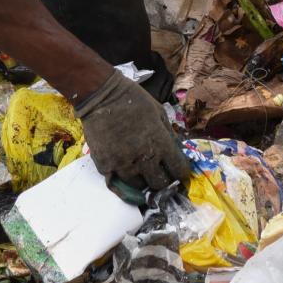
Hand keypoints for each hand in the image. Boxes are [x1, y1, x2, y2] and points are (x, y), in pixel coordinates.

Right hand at [75, 69, 190, 193]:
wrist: (102, 95)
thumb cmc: (133, 99)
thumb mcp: (159, 112)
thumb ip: (169, 134)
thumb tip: (176, 151)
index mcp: (160, 143)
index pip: (179, 171)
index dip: (181, 173)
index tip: (179, 172)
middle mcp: (143, 158)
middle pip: (159, 184)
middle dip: (163, 180)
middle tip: (160, 174)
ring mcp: (123, 164)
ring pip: (138, 186)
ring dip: (142, 180)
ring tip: (140, 171)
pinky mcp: (104, 166)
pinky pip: (116, 183)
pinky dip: (122, 179)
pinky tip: (124, 170)